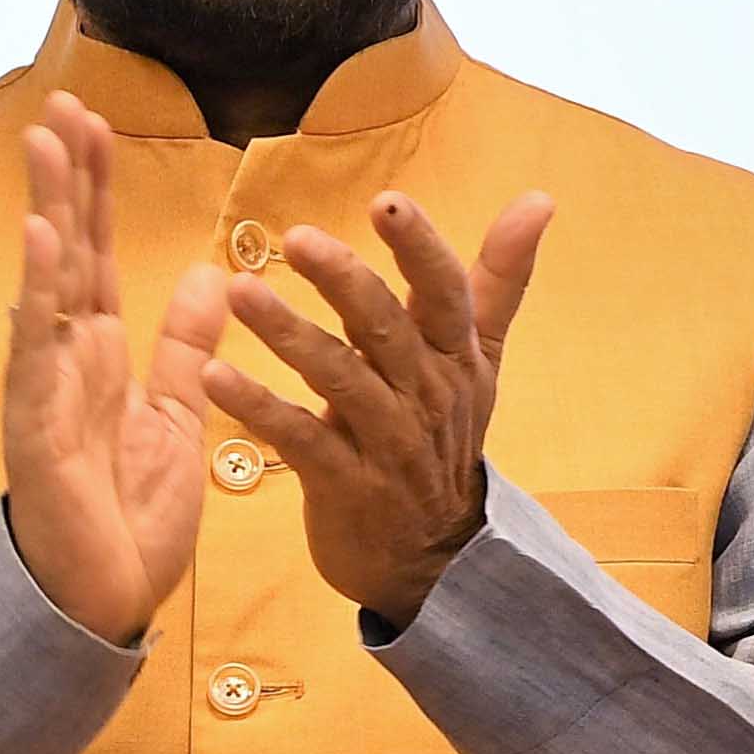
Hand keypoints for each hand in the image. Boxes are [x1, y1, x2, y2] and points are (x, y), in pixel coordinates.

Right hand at [2, 95, 228, 644]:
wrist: (105, 600)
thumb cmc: (126, 513)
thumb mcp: (179, 415)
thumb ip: (187, 347)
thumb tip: (208, 275)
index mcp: (99, 355)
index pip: (96, 254)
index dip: (95, 190)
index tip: (95, 123)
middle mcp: (64, 361)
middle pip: (66, 253)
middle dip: (65, 180)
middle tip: (63, 105)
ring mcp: (44, 391)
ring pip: (45, 288)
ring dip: (47, 216)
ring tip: (47, 148)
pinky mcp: (38, 430)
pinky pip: (38, 354)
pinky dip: (39, 297)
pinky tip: (42, 244)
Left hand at [200, 189, 555, 627]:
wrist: (433, 555)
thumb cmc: (442, 439)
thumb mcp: (477, 359)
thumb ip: (497, 278)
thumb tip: (539, 198)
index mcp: (453, 356)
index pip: (444, 292)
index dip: (419, 248)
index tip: (387, 203)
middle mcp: (425, 393)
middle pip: (387, 328)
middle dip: (344, 281)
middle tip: (296, 239)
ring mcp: (387, 441)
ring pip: (341, 379)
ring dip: (289, 334)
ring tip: (240, 292)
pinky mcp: (345, 484)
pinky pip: (300, 439)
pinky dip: (259, 408)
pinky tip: (214, 376)